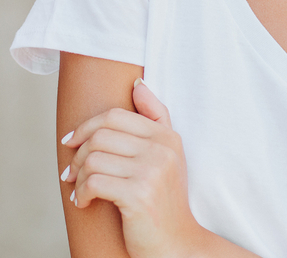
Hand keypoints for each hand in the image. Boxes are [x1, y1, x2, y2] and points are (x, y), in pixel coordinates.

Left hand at [61, 80, 207, 257]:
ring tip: (80, 189)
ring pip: (94, 157)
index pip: (116, 115)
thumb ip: (155, 116)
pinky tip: (84, 202)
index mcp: (167, 136)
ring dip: (78, 176)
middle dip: (78, 153)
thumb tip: (137, 83)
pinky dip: (82, 192)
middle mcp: (162, 148)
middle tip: (71, 172)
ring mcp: (152, 170)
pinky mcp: (139, 194)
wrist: (177, 245)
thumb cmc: (165, 200)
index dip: (87, 126)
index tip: (71, 142)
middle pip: (101, 134)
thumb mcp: (168, 154)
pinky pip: (94, 182)